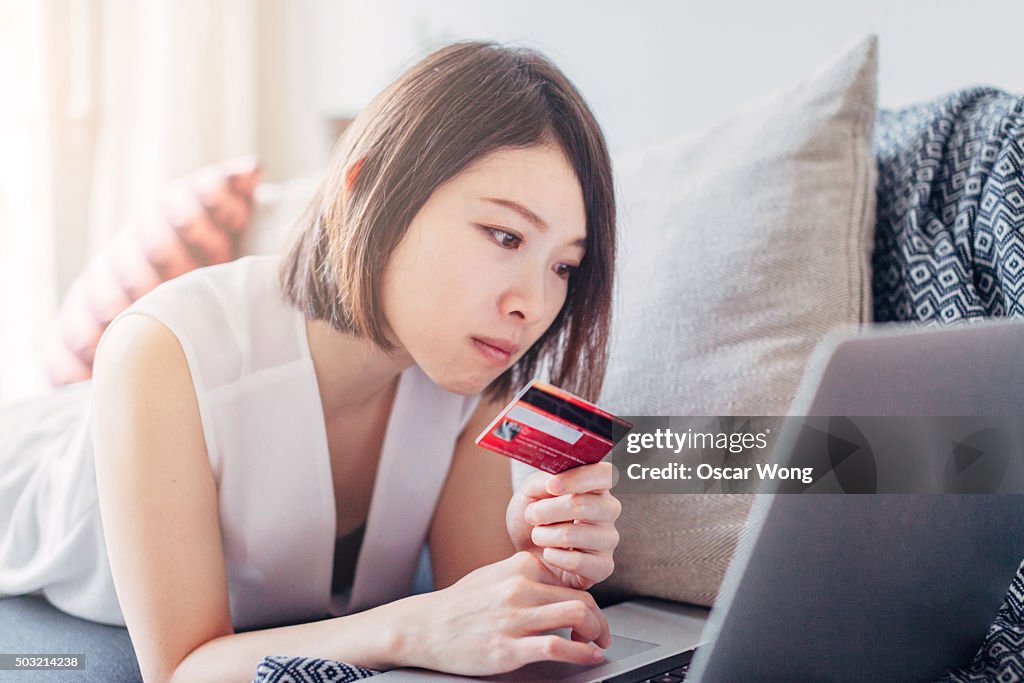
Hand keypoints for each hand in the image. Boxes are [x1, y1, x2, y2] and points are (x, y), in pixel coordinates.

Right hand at [396, 551, 610, 675]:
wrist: (423, 627)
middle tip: (602, 634)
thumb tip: (555, 584)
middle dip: (600, 620)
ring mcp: (514, 618)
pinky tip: (589, 656)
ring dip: (596, 634)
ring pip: (576, 616)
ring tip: (596, 645)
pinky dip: (582, 653)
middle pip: (582, 599)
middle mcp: (519, 588)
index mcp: (519, 567)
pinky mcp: (508, 648)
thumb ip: (525, 575)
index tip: (592, 615)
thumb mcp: (494, 576)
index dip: (589, 601)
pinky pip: (557, 646)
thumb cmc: (459, 604)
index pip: (571, 581)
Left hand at [506, 461, 621, 589]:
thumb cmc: (535, 517)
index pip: (604, 474)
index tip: (551, 486)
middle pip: (582, 505)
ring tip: (537, 535)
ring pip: (573, 535)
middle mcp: (608, 510)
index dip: (578, 478)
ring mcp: (609, 539)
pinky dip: (552, 556)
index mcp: (596, 485)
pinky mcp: (604, 566)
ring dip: (544, 535)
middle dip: (546, 511)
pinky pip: (575, 562)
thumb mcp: (531, 491)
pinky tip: (549, 553)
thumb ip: (543, 480)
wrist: (527, 551)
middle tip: (531, 515)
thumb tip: (554, 480)